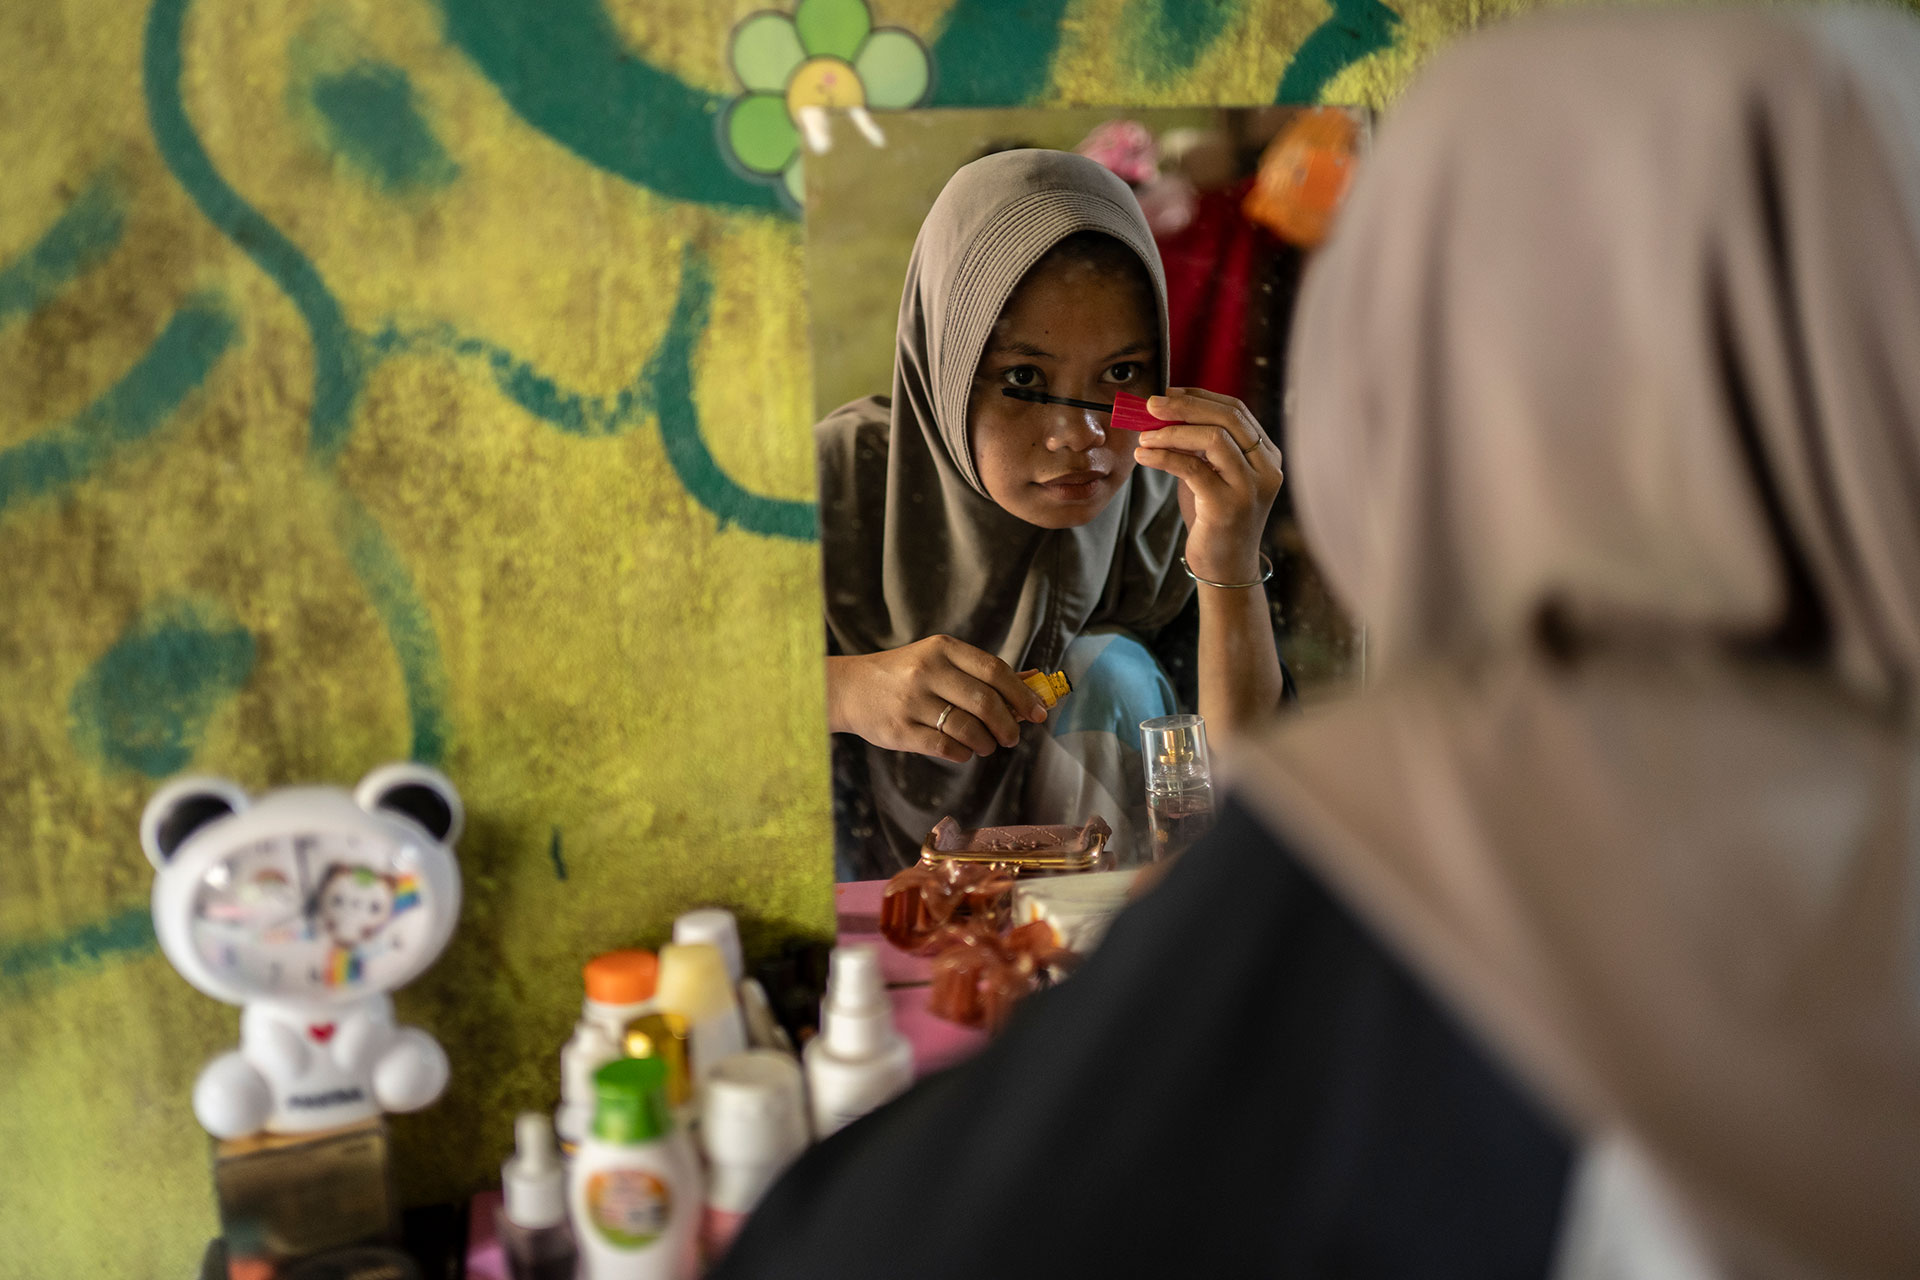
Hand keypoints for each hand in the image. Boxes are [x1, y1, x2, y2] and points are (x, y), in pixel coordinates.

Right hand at [827, 636, 1049, 762]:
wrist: (850, 688)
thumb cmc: (905, 674)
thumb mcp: (941, 661)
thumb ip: (983, 672)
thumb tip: (1035, 682)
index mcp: (942, 649)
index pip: (994, 670)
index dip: (1022, 694)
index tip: (1039, 712)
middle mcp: (927, 672)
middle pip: (985, 702)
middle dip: (1008, 724)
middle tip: (1012, 737)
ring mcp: (912, 702)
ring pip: (967, 728)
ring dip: (986, 742)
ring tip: (986, 745)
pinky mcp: (900, 730)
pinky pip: (945, 747)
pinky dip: (963, 753)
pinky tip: (963, 750)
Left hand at [1130, 388, 1283, 582]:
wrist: (1225, 568)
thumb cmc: (1214, 519)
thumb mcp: (1213, 474)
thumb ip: (1201, 445)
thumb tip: (1164, 410)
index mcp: (1267, 455)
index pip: (1236, 410)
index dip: (1199, 396)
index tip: (1168, 393)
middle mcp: (1266, 467)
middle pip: (1228, 417)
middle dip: (1184, 406)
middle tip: (1150, 404)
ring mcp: (1251, 487)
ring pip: (1213, 438)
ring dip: (1171, 432)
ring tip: (1144, 436)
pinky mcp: (1229, 506)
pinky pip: (1193, 468)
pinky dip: (1164, 457)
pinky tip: (1144, 456)